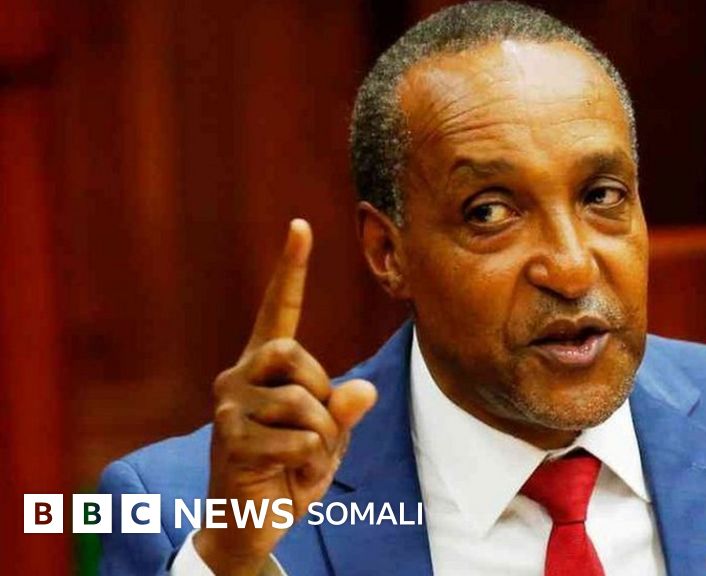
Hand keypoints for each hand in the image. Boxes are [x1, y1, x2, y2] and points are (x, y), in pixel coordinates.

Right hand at [195, 219, 377, 574]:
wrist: (250, 521)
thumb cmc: (290, 468)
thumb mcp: (330, 435)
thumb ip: (344, 408)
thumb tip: (363, 390)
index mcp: (264, 365)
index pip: (277, 309)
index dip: (291, 269)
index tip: (301, 226)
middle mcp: (239, 375)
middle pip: (296, 356)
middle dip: (321, 396)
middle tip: (315, 432)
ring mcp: (230, 407)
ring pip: (304, 404)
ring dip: (322, 439)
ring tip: (304, 459)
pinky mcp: (231, 440)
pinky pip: (299, 441)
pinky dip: (310, 464)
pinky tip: (290, 476)